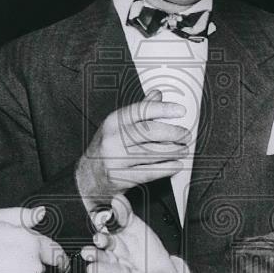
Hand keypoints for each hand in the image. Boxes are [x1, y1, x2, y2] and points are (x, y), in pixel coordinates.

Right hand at [75, 91, 190, 207]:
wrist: (88, 176)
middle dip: (172, 133)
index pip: (141, 110)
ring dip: (172, 152)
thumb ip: (139, 111)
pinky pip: (148, 172)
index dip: (163, 109)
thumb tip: (157, 94)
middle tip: (185, 135)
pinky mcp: (120, 177)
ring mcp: (115, 159)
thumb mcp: (117, 126)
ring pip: (151, 153)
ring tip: (183, 150)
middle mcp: (113, 139)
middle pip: (148, 132)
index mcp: (113, 122)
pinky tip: (175, 165)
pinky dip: (165, 169)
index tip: (180, 111)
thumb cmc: (107, 147)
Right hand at [80, 195, 187, 272]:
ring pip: (111, 271)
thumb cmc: (148, 252)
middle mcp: (116, 258)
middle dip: (95, 252)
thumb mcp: (138, 229)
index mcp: (116, 242)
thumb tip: (116, 199)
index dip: (100, 230)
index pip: (105, 235)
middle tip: (91, 248)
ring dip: (101, 270)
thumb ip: (125, 215)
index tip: (97, 223)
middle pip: (103, 254)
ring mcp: (124, 272)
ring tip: (92, 269)